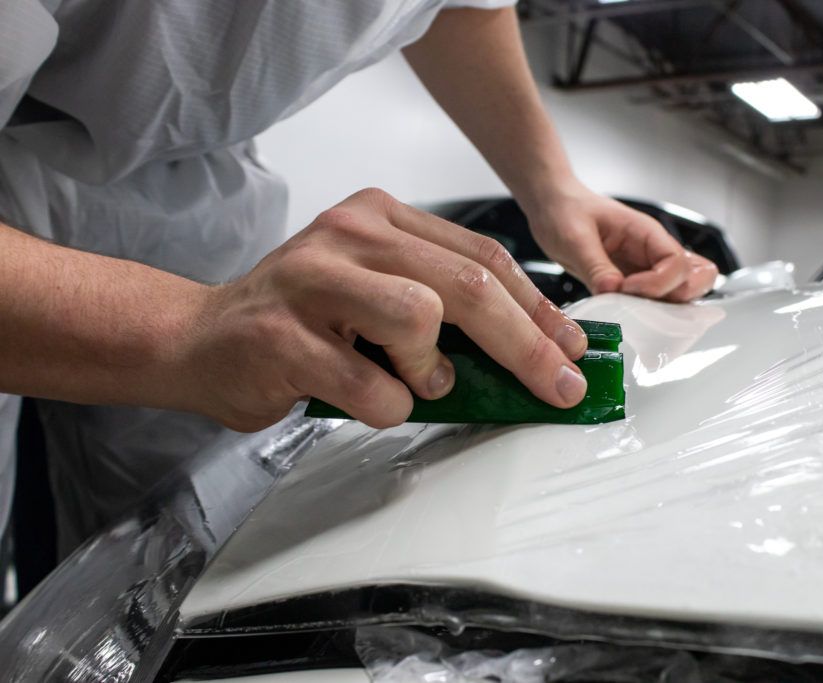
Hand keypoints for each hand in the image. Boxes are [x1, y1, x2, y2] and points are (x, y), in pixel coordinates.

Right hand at [181, 188, 589, 431]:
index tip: (571, 348)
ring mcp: (313, 279)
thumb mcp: (375, 293)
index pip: (482, 258)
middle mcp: (349, 234)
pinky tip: (365, 397)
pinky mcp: (284, 334)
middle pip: (468, 287)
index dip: (537, 308)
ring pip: (420, 319)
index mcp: (380, 216)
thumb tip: (528, 350)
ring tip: (414, 382)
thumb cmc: (298, 322)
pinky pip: (371, 384)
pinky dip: (385, 406)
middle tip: (560, 387)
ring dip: (432, 371)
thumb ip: (440, 305)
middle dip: (528, 345)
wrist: (198, 339)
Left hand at [523, 184, 718, 301]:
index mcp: (646, 233)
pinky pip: (657, 301)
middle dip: (678, 298)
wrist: (553, 207)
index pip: (677, 261)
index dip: (658, 282)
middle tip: (643, 305)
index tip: (627, 288)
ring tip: (636, 313)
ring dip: (667, 308)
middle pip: (698, 277)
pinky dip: (650, 313)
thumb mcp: (574, 236)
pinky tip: (627, 315)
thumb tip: (613, 290)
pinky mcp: (634, 282)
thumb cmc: (565, 210)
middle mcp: (654, 251)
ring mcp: (647, 268)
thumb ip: (595, 265)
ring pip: (683, 292)